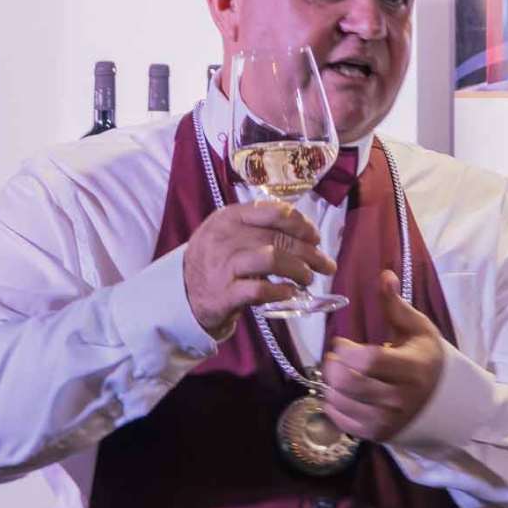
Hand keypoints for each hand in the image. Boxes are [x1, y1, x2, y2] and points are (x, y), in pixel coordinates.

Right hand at [182, 201, 333, 338]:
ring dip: (298, 269)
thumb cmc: (215, 262)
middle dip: (309, 252)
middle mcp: (224, 237)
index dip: (301, 224)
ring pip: (272, 258)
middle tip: (325, 265)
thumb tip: (306, 234)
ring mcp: (223, 265)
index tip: (315, 237)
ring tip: (308, 278)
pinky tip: (289, 292)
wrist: (182, 295)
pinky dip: (280, 290)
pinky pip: (260, 289)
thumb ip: (259, 228)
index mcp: (229, 217)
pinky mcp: (224, 294)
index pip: (274, 212)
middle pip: (278, 238)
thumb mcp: (229, 234)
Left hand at [322, 271, 445, 442]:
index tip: (341, 343)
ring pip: (344, 403)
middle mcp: (400, 397)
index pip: (369, 361)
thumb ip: (396, 305)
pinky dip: (333, 406)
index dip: (347, 351)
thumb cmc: (426, 358)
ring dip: (330, 386)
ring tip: (335, 374)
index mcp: (412, 367)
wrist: (444, 401)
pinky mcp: (379, 434)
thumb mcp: (417, 328)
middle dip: (333, 368)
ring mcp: (389, 419)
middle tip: (333, 358)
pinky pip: (344, 422)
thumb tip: (384, 275)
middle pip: (351, 384)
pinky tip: (337, 394)